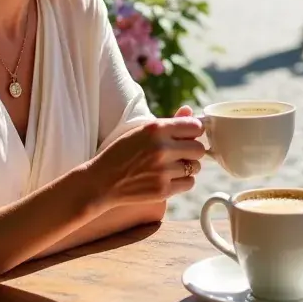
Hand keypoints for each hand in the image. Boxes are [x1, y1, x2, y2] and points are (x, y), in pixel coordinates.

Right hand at [88, 116, 205, 207]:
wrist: (103, 180)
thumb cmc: (122, 152)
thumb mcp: (142, 130)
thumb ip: (170, 122)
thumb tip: (190, 111)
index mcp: (156, 129)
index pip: (195, 127)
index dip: (195, 131)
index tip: (189, 136)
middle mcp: (162, 148)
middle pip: (199, 149)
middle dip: (193, 151)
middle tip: (181, 153)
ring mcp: (163, 171)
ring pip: (196, 167)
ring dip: (188, 167)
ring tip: (172, 166)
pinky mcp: (163, 190)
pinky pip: (189, 183)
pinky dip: (183, 181)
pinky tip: (169, 177)